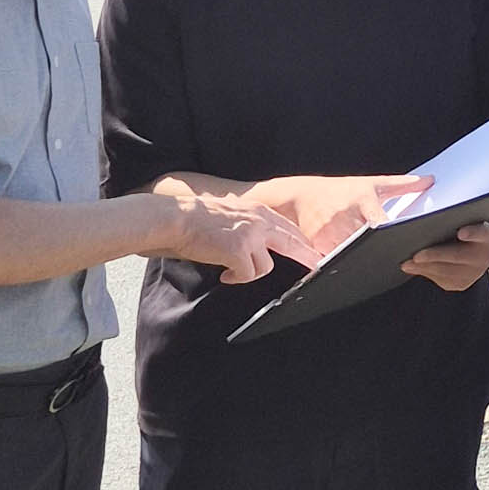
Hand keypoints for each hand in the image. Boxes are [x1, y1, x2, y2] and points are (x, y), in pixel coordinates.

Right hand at [163, 193, 322, 284]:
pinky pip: (248, 274)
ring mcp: (250, 235)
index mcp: (258, 210)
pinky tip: (224, 274)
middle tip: (314, 266)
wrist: (174, 218)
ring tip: (231, 271)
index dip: (302, 241)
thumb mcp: (230, 213)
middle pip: (293, 242)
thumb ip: (249, 224)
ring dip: (250, 273)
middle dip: (306, 256)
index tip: (312, 251)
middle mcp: (258, 220)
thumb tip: (260, 244)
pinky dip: (236, 278)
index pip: (288, 227)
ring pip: (267, 266)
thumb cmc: (195, 220)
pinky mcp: (239, 250)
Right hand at [249, 173, 432, 250]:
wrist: (299, 196)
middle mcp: (345, 218)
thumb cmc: (339, 191)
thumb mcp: (369, 183)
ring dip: (362, 259)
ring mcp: (329, 234)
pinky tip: (354, 268)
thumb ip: (400, 185)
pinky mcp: (317, 246)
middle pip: (367, 242)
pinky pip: (336, 261)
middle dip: (378, 250)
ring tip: (375, 264)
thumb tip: (430, 180)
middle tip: (395, 259)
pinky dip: (345, 265)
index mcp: (361, 201)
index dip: (391, 234)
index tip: (404, 242)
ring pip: (352, 254)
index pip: (381, 222)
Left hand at [401, 221, 488, 293]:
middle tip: (416, 256)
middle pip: (458, 256)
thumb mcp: (463, 219)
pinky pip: (442, 280)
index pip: (482, 232)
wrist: (478, 250)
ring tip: (407, 263)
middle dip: (435, 256)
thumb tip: (422, 221)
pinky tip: (412, 268)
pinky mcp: (462, 283)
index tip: (461, 232)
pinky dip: (426, 273)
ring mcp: (474, 273)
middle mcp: (485, 256)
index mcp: (487, 234)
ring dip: (425, 267)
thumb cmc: (464, 227)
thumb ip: (449, 218)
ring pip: (447, 272)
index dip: (472, 233)